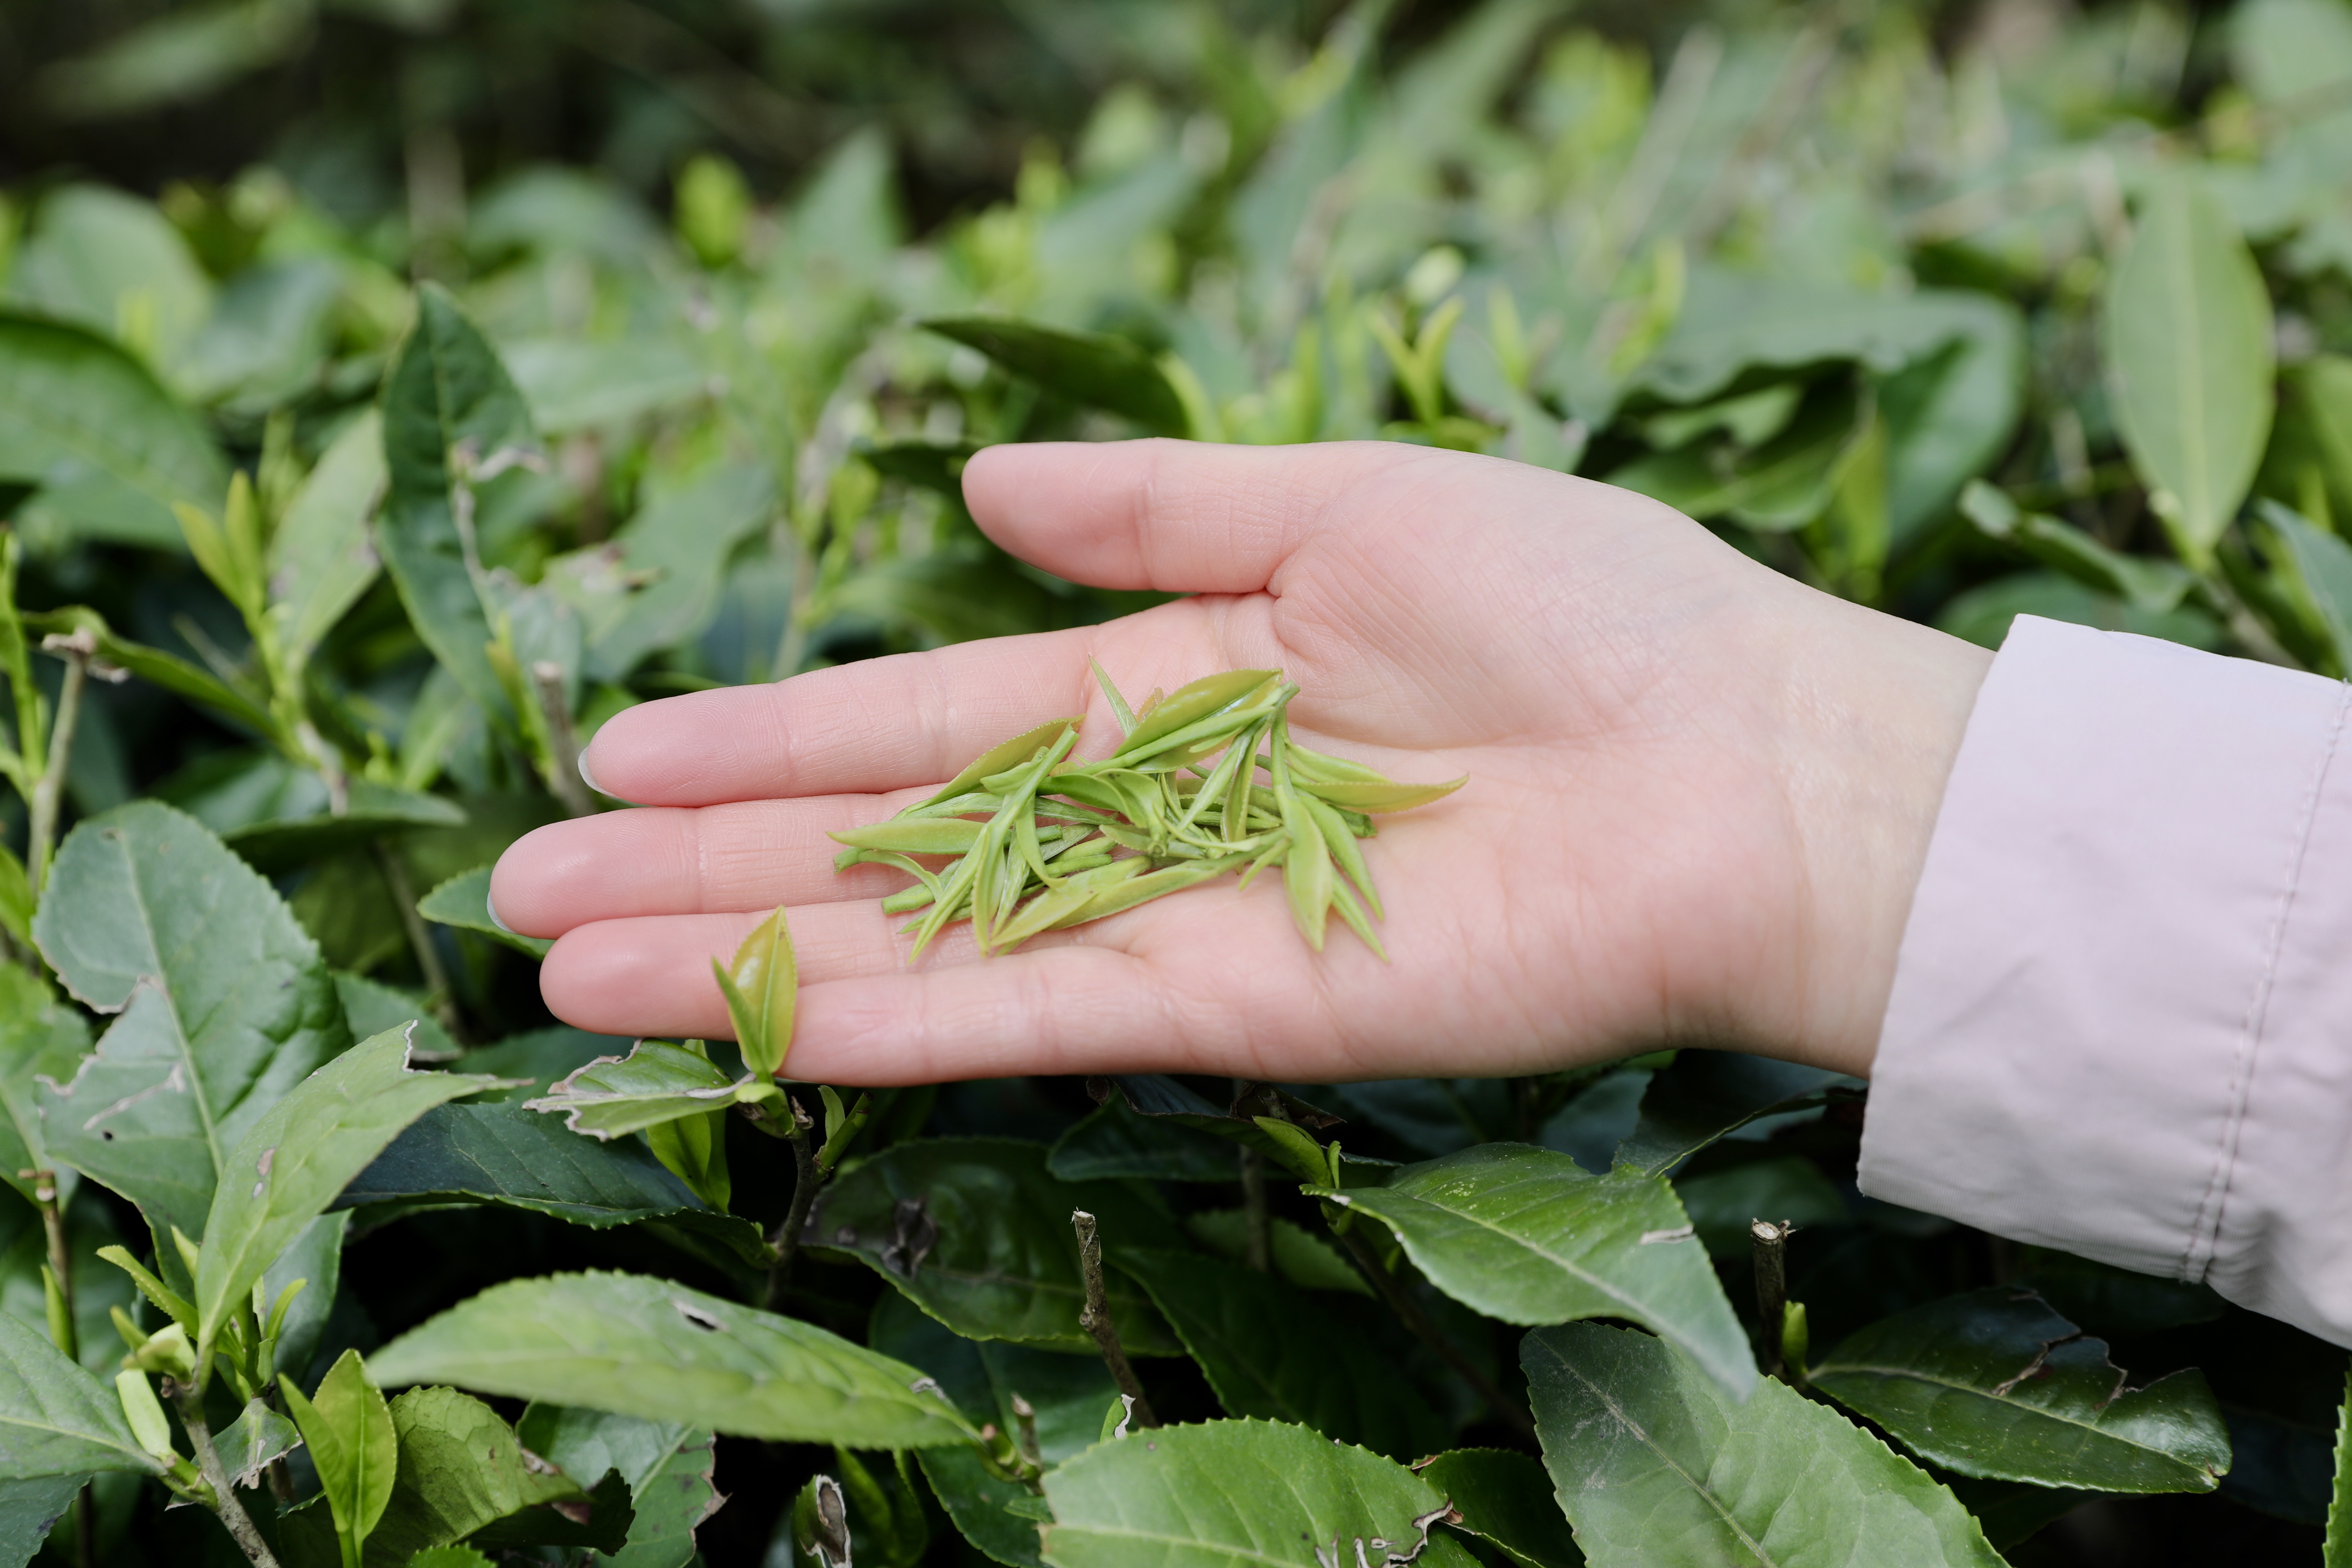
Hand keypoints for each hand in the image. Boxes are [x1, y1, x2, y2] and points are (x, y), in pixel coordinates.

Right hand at [490, 440, 1989, 1085]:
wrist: (1745, 764)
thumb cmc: (1582, 606)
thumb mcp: (1340, 499)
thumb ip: (1151, 507)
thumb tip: (967, 481)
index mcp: (1171, 683)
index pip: (922, 719)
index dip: (770, 735)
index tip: (621, 747)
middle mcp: (1149, 815)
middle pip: (885, 848)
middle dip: (707, 864)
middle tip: (523, 889)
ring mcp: (1179, 926)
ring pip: (923, 951)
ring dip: (748, 960)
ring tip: (572, 974)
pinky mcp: (1235, 1018)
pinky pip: (1032, 1020)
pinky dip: (896, 1025)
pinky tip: (755, 1023)